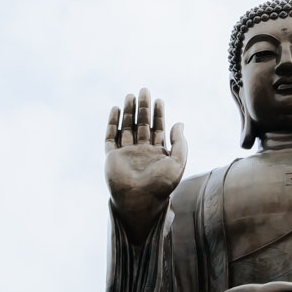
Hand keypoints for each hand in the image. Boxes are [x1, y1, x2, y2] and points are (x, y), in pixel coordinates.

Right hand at [105, 88, 187, 244]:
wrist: (140, 200)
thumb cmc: (161, 185)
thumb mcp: (178, 162)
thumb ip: (180, 143)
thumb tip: (180, 123)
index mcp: (157, 154)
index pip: (158, 128)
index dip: (159, 114)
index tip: (159, 100)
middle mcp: (141, 152)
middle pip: (142, 124)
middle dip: (143, 108)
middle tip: (145, 90)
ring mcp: (126, 154)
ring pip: (127, 127)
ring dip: (129, 112)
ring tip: (131, 95)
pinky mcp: (112, 157)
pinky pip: (110, 137)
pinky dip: (112, 123)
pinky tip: (116, 109)